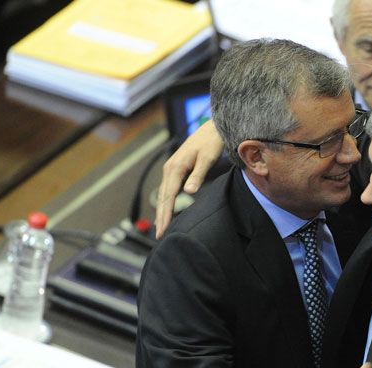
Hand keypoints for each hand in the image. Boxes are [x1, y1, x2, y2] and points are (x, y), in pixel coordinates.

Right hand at [155, 119, 224, 237]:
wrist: (213, 128)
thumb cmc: (212, 142)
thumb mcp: (207, 158)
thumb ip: (198, 175)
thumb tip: (188, 192)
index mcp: (175, 168)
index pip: (168, 197)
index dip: (165, 215)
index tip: (163, 230)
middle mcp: (169, 169)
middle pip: (162, 198)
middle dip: (160, 217)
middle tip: (159, 236)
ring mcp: (171, 168)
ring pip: (163, 194)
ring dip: (162, 211)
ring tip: (161, 227)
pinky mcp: (176, 169)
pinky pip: (168, 189)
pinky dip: (166, 202)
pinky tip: (167, 210)